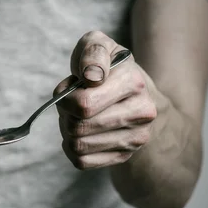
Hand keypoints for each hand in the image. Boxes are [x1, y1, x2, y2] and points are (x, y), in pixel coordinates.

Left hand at [54, 31, 157, 169]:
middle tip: (71, 103)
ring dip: (67, 131)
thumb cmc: (108, 68)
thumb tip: (92, 76)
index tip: (71, 87)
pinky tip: (81, 134)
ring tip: (77, 117)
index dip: (65, 97)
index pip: (84, 104)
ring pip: (78, 146)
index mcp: (134, 83)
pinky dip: (72, 149)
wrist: (135, 95)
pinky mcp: (124, 156)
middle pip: (78, 127)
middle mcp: (141, 113)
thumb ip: (92, 51)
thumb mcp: (98, 46)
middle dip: (65, 114)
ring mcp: (136, 138)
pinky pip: (82, 161)